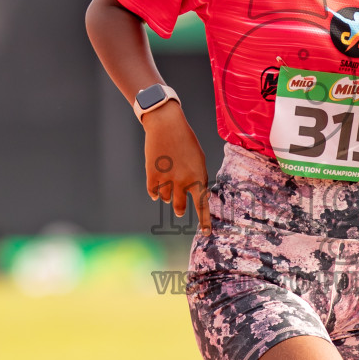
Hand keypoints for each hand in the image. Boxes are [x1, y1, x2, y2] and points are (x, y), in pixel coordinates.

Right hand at [142, 103, 211, 230]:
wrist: (166, 125)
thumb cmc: (186, 142)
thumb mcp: (199, 160)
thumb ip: (197, 179)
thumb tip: (192, 196)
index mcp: (198, 177)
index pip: (202, 205)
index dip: (204, 221)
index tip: (206, 234)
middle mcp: (183, 181)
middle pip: (179, 207)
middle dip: (178, 209)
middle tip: (178, 209)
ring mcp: (167, 179)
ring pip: (164, 199)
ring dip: (166, 194)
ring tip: (167, 179)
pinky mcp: (152, 175)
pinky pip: (153, 192)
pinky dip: (155, 191)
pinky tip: (158, 182)